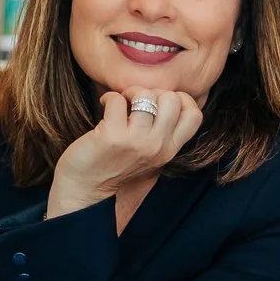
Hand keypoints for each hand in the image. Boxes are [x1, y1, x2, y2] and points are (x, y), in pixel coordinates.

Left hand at [46, 88, 203, 220]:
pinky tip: (103, 105)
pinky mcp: (112, 136)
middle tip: (136, 100)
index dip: (180, 99)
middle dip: (153, 92)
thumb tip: (166, 94)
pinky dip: (108, 97)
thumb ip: (162, 131)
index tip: (160, 101)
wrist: (84, 188)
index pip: (195, 115)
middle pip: (173, 100)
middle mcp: (157, 146)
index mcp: (169, 150)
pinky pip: (117, 99)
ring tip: (120, 102)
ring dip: (129, 92)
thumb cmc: (114, 163)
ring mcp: (136, 141)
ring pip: (145, 95)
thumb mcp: (149, 152)